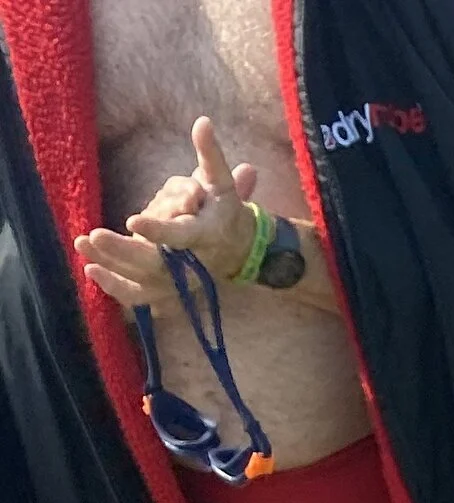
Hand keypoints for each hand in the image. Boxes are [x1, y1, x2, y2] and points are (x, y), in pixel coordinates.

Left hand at [78, 118, 260, 308]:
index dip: (159, 231)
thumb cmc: (224, 210)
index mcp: (206, 236)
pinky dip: (116, 288)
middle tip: (94, 235)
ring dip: (112, 267)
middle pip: (156, 264)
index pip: (181, 237)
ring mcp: (179, 282)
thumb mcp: (222, 182)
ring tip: (83, 245)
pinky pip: (140, 297)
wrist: (238, 250)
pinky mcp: (167, 291)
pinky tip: (91, 270)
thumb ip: (210, 155)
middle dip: (124, 252)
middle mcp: (192, 264)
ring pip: (142, 283)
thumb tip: (202, 122)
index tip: (133, 220)